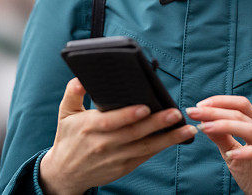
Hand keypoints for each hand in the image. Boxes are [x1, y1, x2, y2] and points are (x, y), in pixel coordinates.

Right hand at [39, 77, 197, 194]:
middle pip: (134, 134)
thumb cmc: (67, 139)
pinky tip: (176, 139)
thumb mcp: (65, 113)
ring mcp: (115, 158)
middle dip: (157, 124)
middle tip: (175, 113)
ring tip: (187, 129)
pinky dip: (161, 148)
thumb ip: (73, 93)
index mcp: (90, 127)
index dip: (129, 115)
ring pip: (145, 148)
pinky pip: (145, 156)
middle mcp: (104, 144)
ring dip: (168, 139)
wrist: (65, 174)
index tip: (146, 107)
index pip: (112, 121)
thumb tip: (81, 78)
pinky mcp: (123, 167)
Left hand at [185, 95, 251, 194]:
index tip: (199, 105)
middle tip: (194, 112)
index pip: (240, 104)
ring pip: (251, 129)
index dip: (220, 101)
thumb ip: (221, 137)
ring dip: (225, 126)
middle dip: (215, 111)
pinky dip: (245, 152)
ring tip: (205, 128)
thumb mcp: (231, 153)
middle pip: (241, 114)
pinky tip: (230, 154)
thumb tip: (203, 121)